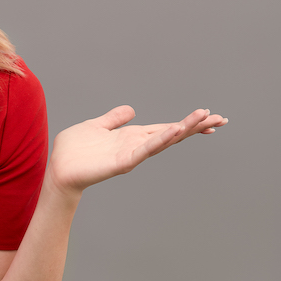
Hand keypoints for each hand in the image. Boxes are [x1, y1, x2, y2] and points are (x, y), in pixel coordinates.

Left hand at [47, 106, 226, 195]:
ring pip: (163, 140)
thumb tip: (131, 109)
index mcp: (130, 136)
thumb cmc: (73, 151)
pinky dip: (160, 140)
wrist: (58, 170)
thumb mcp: (96, 126)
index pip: (164, 127)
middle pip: (171, 134)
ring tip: (204, 119)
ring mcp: (131, 154)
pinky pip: (145, 150)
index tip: (209, 116)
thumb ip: (113, 119)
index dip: (186, 122)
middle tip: (221, 119)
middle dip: (195, 126)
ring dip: (183, 129)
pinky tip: (175, 131)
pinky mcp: (123, 162)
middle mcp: (135, 145)